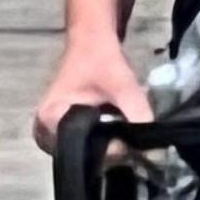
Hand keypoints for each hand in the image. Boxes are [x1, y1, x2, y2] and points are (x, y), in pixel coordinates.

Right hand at [33, 35, 152, 150]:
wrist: (91, 41)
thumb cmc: (101, 60)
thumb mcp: (123, 87)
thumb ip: (139, 117)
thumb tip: (155, 153)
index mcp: (50, 120)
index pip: (84, 153)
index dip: (113, 149)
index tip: (130, 136)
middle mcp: (44, 132)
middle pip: (83, 158)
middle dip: (111, 149)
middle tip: (128, 131)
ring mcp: (49, 134)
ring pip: (85, 155)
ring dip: (107, 146)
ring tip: (120, 126)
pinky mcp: (60, 132)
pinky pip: (83, 148)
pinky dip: (100, 142)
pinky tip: (112, 128)